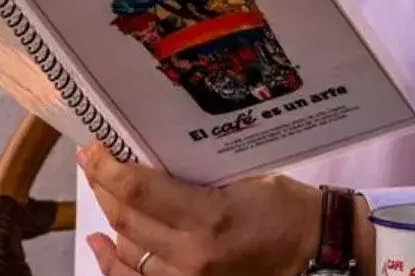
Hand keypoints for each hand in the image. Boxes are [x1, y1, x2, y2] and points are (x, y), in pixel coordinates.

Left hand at [79, 143, 367, 275]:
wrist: (321, 253)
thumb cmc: (291, 210)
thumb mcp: (245, 180)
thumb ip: (197, 180)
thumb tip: (154, 166)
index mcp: (210, 219)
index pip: (140, 191)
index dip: (108, 168)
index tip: (93, 150)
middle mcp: (193, 256)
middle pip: (127, 222)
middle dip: (104, 188)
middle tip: (94, 164)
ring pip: (128, 253)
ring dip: (108, 222)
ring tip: (100, 192)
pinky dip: (115, 265)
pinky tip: (101, 245)